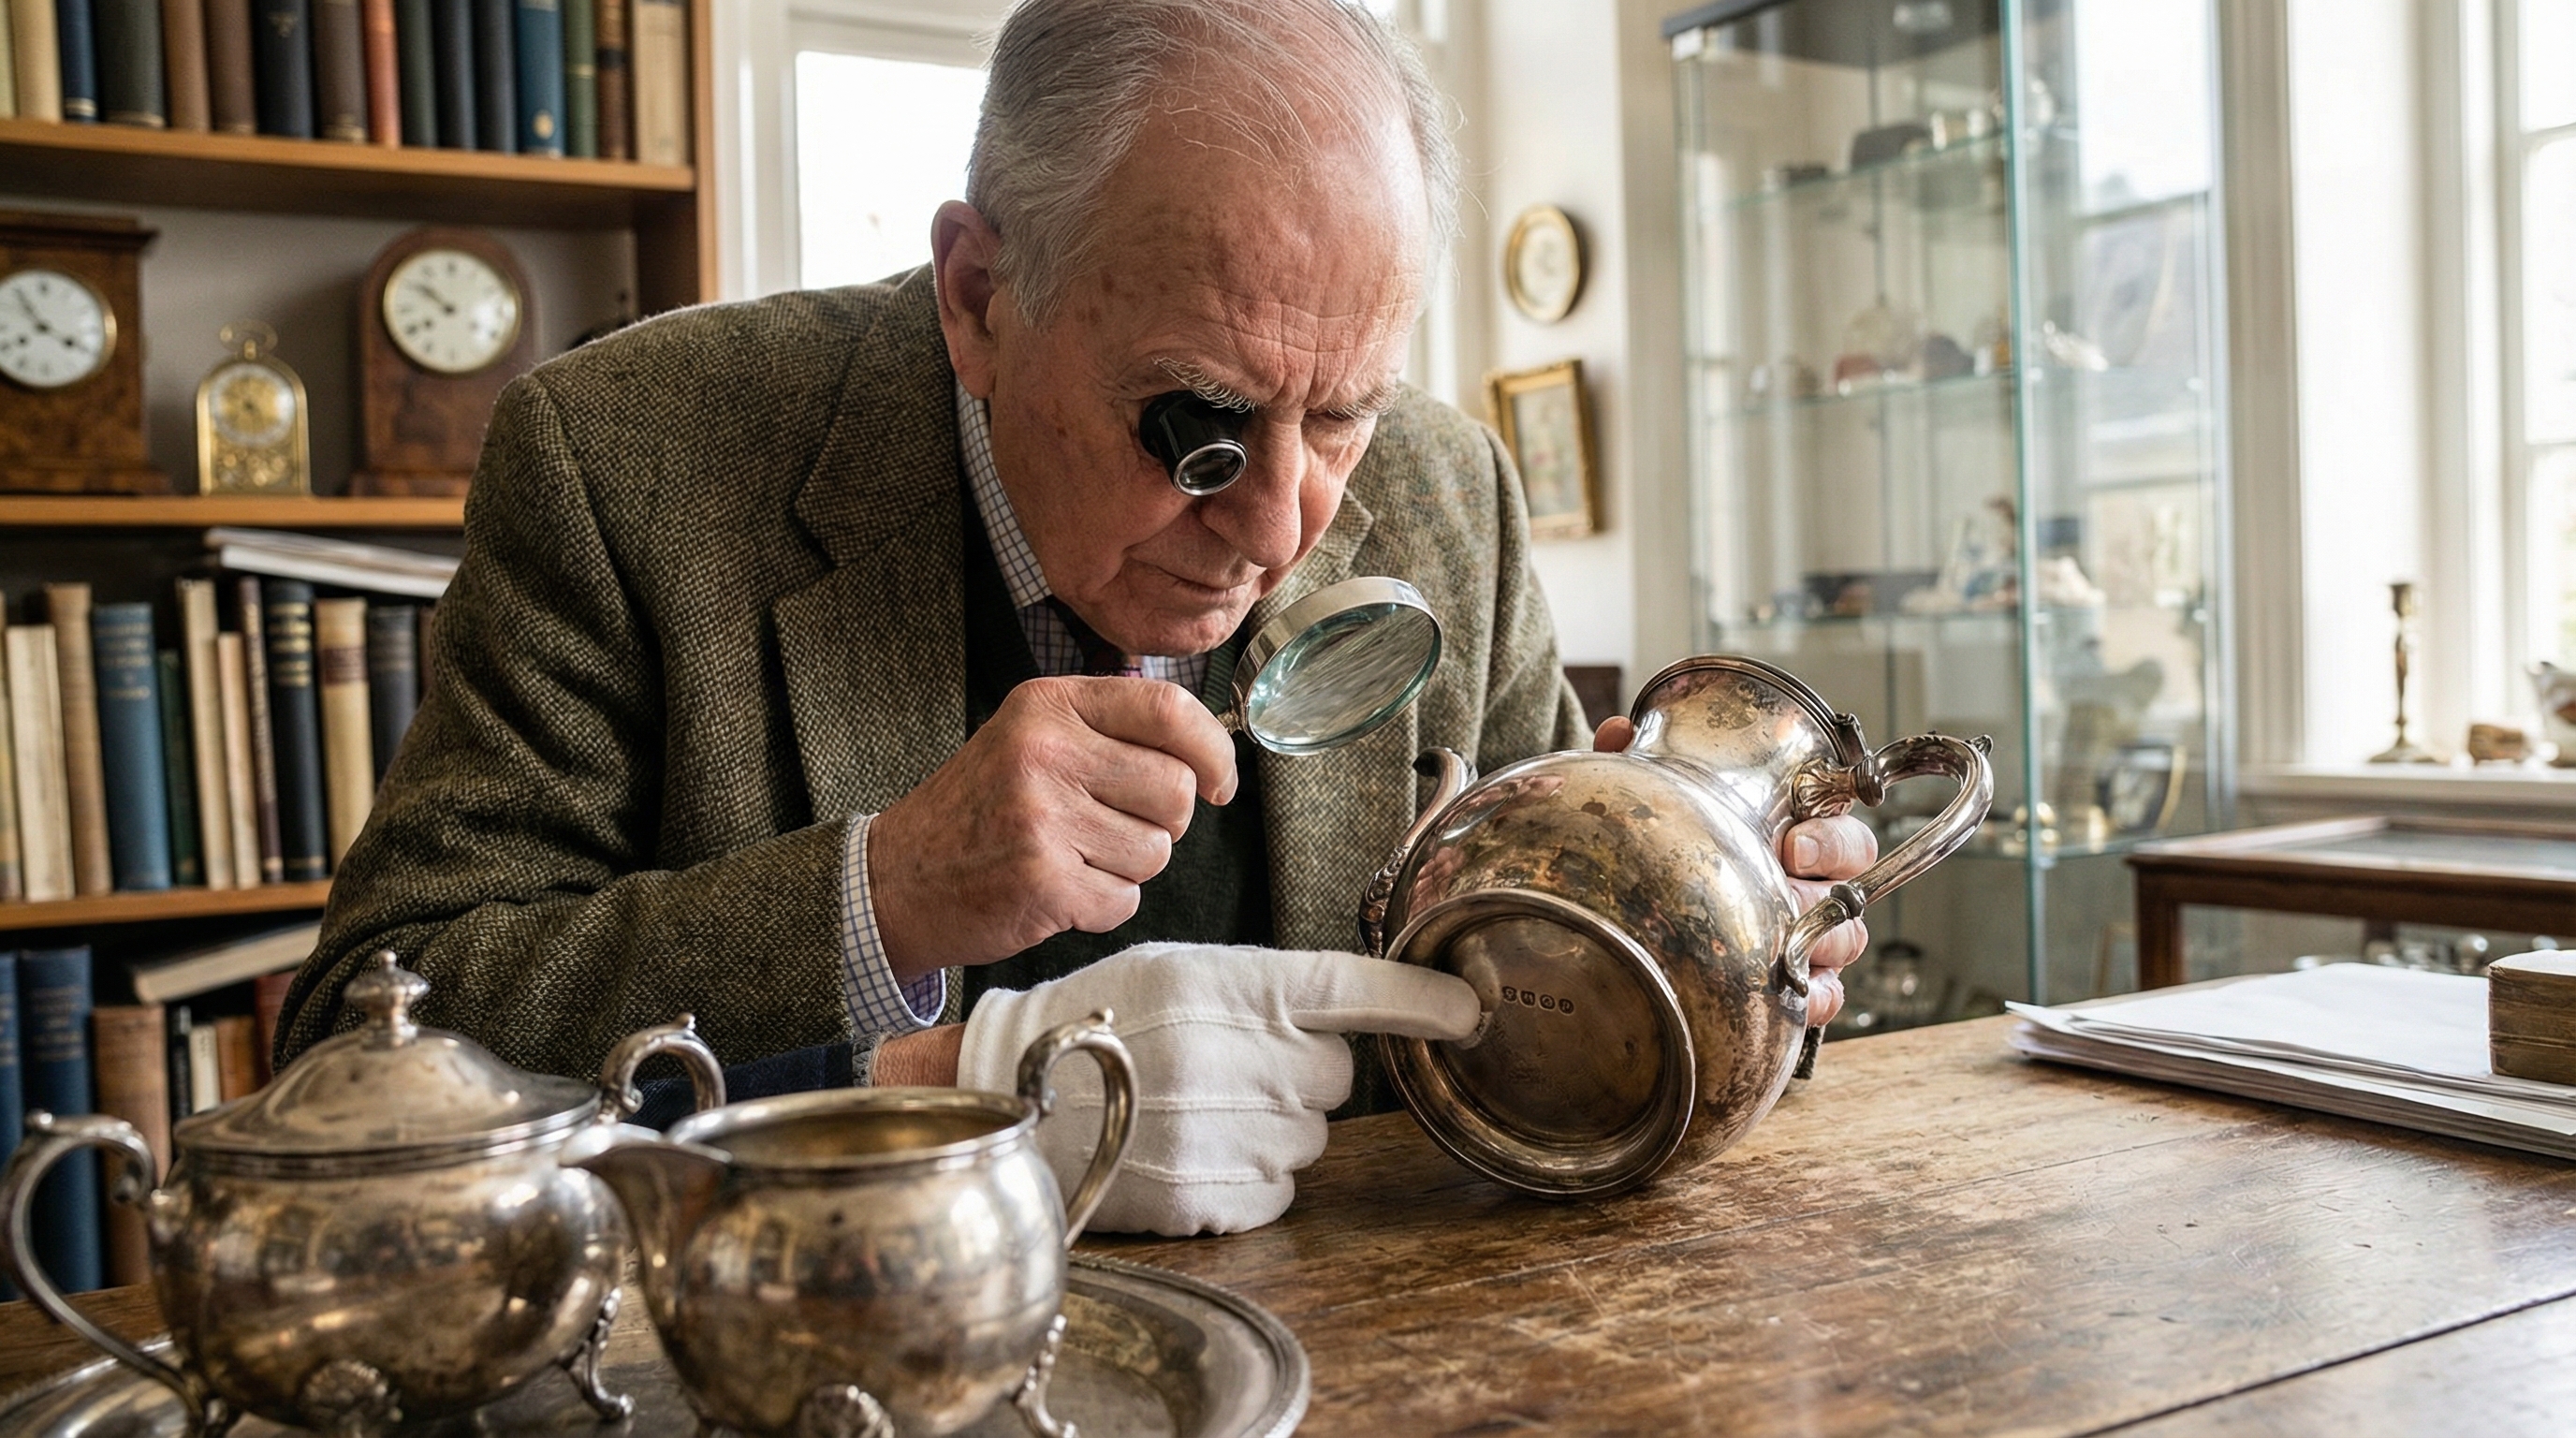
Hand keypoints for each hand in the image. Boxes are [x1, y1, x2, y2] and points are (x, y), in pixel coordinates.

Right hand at [870, 677, 1235, 979]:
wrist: (898, 879)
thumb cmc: (979, 810)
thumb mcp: (1030, 738)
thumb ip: (1108, 732)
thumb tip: (1206, 754)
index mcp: (1049, 705)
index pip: (1168, 709)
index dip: (1213, 750)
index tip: (1220, 782)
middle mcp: (1045, 752)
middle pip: (1175, 790)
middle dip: (1163, 824)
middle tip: (1113, 830)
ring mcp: (1043, 817)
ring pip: (1156, 852)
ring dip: (1128, 867)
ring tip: (1073, 857)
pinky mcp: (1043, 880)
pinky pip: (1125, 900)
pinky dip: (1102, 905)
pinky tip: (1059, 889)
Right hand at [955, 942, 1479, 1235]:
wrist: (1015, 1095)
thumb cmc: (1103, 1025)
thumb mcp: (1179, 974)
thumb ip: (1264, 989)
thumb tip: (1356, 1021)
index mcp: (1224, 984)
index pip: (1348, 986)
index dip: (1419, 999)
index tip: (1469, 1011)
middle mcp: (1228, 1055)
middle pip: (1335, 1075)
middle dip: (1300, 1072)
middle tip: (1230, 1064)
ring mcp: (1218, 1130)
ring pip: (1310, 1137)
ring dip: (1272, 1126)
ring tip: (1198, 1107)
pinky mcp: (1205, 1196)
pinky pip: (1278, 1193)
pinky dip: (1249, 1179)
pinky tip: (1193, 1150)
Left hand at [1592, 717, 1875, 1023]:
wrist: (1649, 905)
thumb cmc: (1674, 844)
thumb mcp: (1656, 802)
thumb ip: (1639, 766)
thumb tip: (1621, 732)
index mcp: (1796, 831)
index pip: (1842, 826)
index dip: (1830, 834)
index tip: (1792, 841)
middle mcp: (1813, 881)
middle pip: (1853, 879)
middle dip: (1826, 881)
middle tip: (1785, 876)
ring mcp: (1812, 933)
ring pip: (1848, 936)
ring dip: (1823, 938)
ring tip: (1783, 940)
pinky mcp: (1799, 982)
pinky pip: (1827, 995)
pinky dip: (1816, 998)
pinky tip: (1793, 997)